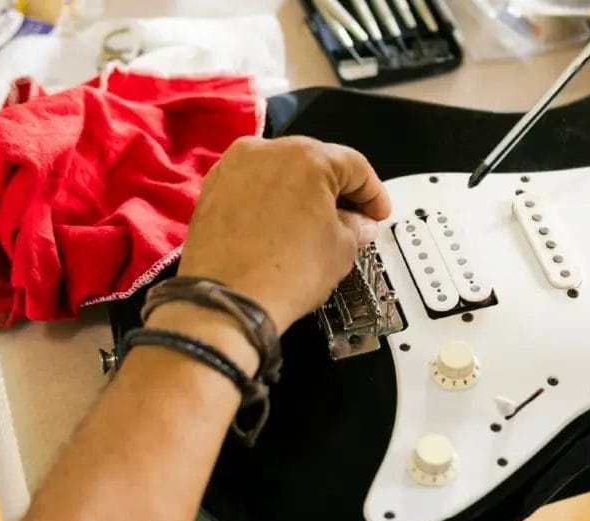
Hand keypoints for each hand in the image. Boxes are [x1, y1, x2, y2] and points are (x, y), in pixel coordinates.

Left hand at [176, 136, 390, 331]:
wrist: (226, 300)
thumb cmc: (285, 273)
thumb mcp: (340, 251)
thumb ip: (355, 228)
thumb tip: (358, 224)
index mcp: (307, 157)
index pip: (354, 166)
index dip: (373, 193)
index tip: (378, 214)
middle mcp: (267, 150)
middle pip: (314, 163)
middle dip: (336, 191)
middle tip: (352, 221)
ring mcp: (234, 167)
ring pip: (281, 173)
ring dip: (302, 195)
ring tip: (315, 227)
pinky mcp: (212, 189)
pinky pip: (253, 188)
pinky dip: (270, 203)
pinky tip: (280, 229)